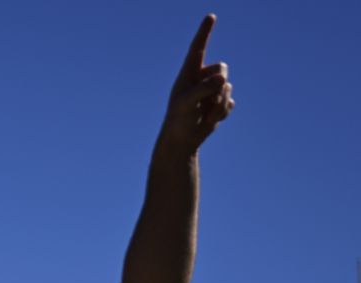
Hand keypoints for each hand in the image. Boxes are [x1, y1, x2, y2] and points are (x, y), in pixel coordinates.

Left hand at [157, 14, 233, 154]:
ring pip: (228, 87)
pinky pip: (230, 103)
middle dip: (216, 86)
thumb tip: (222, 79)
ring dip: (217, 104)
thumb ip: (203, 89)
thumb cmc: (178, 120)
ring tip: (202, 114)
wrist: (181, 140)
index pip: (198, 47)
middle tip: (201, 102)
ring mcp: (212, 90)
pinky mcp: (219, 103)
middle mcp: (201, 78)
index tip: (210, 16)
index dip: (205, 32)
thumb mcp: (186, 103)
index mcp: (189, 73)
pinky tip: (208, 120)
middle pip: (223, 68)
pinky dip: (221, 113)